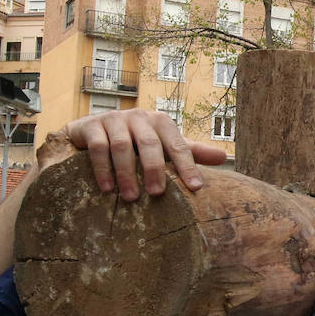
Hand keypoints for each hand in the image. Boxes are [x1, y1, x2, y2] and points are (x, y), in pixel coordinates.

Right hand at [62, 109, 226, 201]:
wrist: (91, 131)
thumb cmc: (135, 141)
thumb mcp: (163, 146)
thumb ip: (190, 152)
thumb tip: (223, 157)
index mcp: (161, 122)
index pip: (178, 145)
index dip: (188, 166)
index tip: (196, 188)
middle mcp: (139, 117)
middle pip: (150, 143)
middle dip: (154, 169)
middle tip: (157, 194)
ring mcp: (114, 119)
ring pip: (121, 146)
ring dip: (127, 173)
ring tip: (131, 197)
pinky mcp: (91, 125)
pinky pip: (98, 147)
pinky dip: (103, 168)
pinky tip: (107, 188)